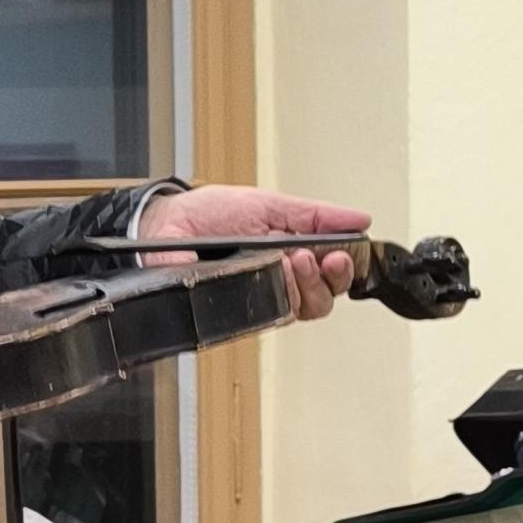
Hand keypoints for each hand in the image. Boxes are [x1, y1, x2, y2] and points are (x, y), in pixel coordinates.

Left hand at [139, 184, 367, 320]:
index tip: (344, 252)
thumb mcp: (267, 205)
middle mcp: (279, 282)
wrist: (164, 225)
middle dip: (328, 278)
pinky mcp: (237, 314)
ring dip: (305, 285)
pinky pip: (269, 317)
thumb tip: (358, 219)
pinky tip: (276, 274)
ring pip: (302, 310)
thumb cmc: (206, 215)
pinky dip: (279, 296)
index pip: (332, 274)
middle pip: (323, 299)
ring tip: (293, 259)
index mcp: (292, 255)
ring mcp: (259, 299)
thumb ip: (314, 215)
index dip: (345, 268)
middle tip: (318, 257)